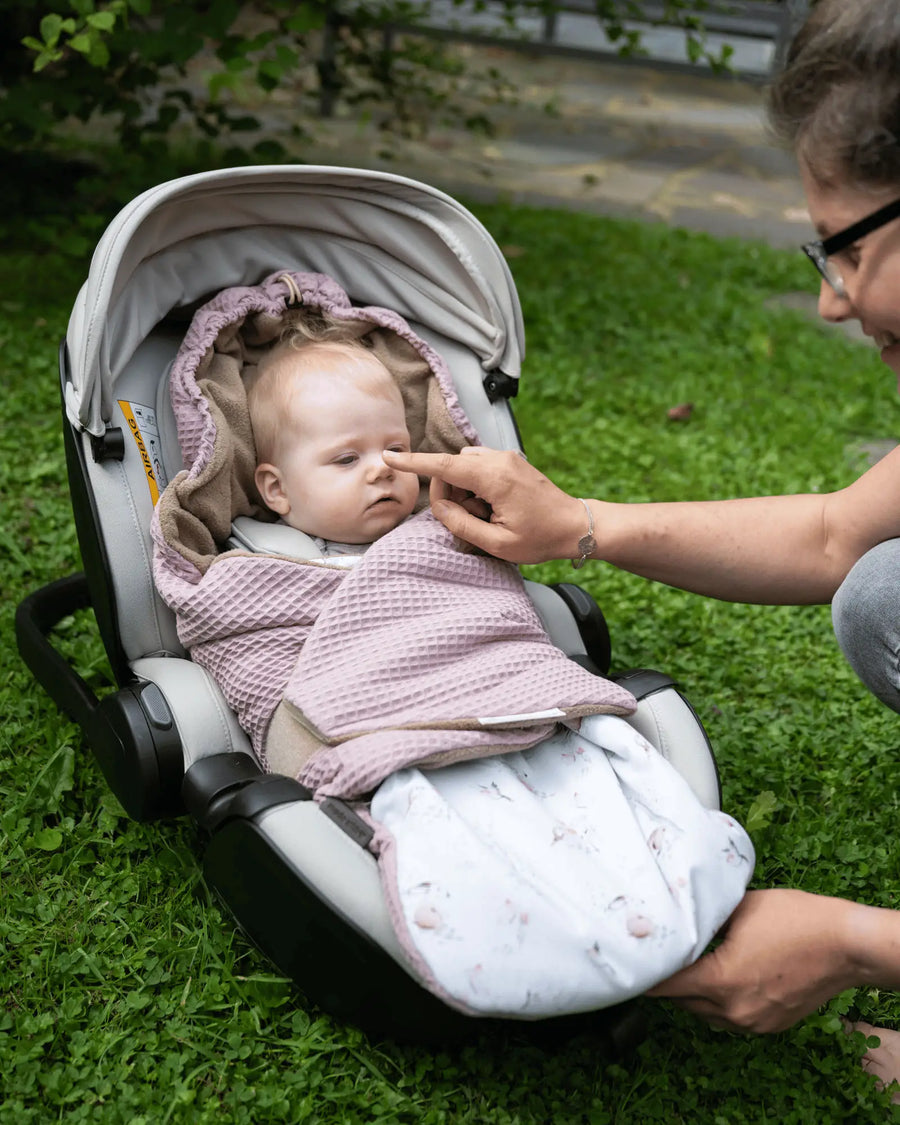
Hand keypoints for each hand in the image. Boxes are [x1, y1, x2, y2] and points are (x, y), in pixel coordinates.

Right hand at [382, 447, 587, 563]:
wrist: (576, 526)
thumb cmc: (541, 538)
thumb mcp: (497, 543)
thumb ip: (461, 524)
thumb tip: (440, 506)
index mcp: (495, 478)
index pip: (444, 466)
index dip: (414, 463)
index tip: (390, 457)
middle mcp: (500, 460)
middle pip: (453, 467)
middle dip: (451, 492)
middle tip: (473, 520)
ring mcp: (507, 458)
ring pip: (465, 467)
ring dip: (464, 490)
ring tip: (488, 516)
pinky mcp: (511, 461)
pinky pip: (479, 467)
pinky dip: (476, 486)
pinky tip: (494, 508)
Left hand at [646, 889, 862, 1032]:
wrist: (846, 944)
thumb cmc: (796, 919)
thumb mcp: (740, 907)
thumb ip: (705, 916)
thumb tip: (678, 913)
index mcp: (720, 981)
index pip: (665, 985)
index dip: (645, 973)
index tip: (628, 962)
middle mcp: (733, 1010)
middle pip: (681, 1001)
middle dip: (667, 981)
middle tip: (656, 957)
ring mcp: (753, 1023)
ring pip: (704, 1013)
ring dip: (692, 993)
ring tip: (686, 964)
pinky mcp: (769, 1025)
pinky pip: (729, 1017)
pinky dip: (718, 1001)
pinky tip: (720, 976)